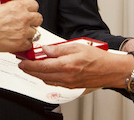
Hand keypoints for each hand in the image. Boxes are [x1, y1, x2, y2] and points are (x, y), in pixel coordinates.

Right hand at [0, 0, 41, 51]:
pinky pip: (29, 44)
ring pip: (35, 33)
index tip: (29, 12)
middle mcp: (23, 18)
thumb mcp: (1, 7)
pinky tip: (16, 42)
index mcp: (18, 6)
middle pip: (38, 18)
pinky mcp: (20, 43)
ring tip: (18, 34)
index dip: (31, 10)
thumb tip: (16, 12)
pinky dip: (24, 44)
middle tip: (26, 23)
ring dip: (28, 33)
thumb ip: (13, 10)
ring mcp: (23, 31)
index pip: (35, 5)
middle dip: (33, 21)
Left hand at [18, 42, 133, 88]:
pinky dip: (48, 78)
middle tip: (23, 64)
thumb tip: (46, 49)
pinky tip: (46, 72)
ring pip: (47, 80)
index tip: (22, 61)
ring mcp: (69, 83)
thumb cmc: (98, 57)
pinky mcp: (72, 86)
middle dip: (30, 70)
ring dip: (38, 74)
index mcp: (66, 65)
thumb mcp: (77, 46)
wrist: (110, 70)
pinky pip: (55, 83)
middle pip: (42, 75)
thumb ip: (59, 49)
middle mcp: (66, 76)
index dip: (29, 64)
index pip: (42, 66)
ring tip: (33, 67)